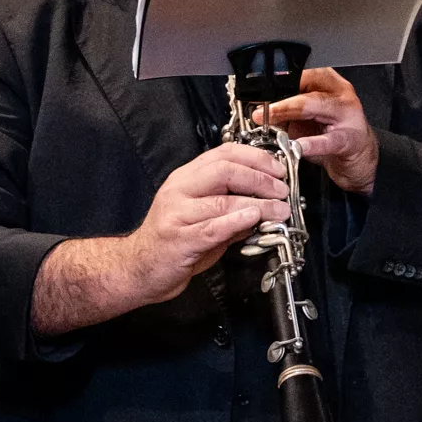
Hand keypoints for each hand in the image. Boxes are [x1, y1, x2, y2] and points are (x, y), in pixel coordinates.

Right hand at [125, 142, 286, 303]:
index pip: (224, 154)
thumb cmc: (174, 240)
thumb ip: (234, 207)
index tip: (278, 169)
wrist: (140, 268)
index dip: (256, 158)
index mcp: (186, 178)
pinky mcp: (179, 239)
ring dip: (258, 204)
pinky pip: (212, 227)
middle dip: (260, 179)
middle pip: (224, 171)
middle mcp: (179, 190)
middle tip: (281, 191)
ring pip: (223, 201)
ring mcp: (177, 214)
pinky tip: (254, 219)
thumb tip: (269, 201)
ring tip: (279, 210)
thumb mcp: (206, 216)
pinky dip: (237, 221)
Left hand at [261, 68, 378, 194]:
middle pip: (307, 85)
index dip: (277, 80)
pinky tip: (299, 146)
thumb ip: (285, 111)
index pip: (300, 72)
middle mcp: (339, 93)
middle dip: (279, 96)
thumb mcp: (307, 117)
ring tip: (270, 120)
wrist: (358, 156)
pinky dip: (311, 143)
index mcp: (328, 82)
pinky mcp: (348, 139)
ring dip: (289, 111)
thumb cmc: (333, 133)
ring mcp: (347, 115)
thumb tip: (257, 110)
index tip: (256, 90)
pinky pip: (328, 139)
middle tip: (258, 109)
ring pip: (316, 105)